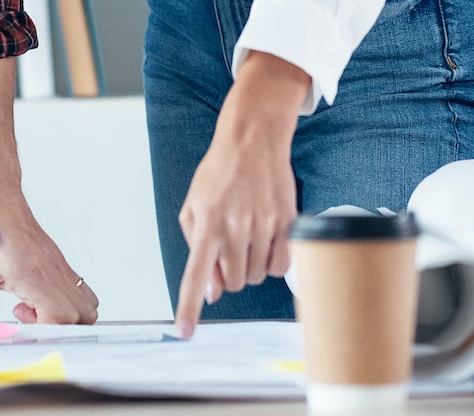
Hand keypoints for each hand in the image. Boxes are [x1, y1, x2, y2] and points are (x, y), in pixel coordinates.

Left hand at [0, 182, 97, 323]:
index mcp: (30, 272)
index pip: (61, 316)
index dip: (45, 331)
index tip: (25, 331)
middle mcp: (52, 269)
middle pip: (84, 315)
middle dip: (58, 329)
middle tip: (29, 323)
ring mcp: (59, 265)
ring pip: (88, 304)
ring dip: (66, 317)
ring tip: (33, 311)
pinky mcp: (58, 262)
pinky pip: (78, 290)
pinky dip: (63, 303)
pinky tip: (33, 297)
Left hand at [172, 52, 307, 336]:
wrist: (253, 140)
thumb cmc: (218, 174)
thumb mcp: (194, 206)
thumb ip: (198, 249)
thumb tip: (211, 292)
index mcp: (207, 222)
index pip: (195, 273)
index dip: (189, 306)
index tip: (186, 332)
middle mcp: (235, 225)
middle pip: (234, 282)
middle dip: (230, 274)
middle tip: (230, 248)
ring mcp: (264, 224)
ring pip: (257, 276)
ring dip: (251, 267)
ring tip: (247, 237)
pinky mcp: (287, 222)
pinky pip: (281, 266)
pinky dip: (273, 263)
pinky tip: (267, 241)